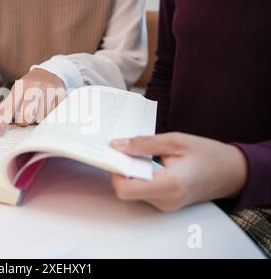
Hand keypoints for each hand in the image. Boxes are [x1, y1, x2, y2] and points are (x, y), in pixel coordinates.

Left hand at [0, 69, 65, 136]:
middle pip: (26, 117)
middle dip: (23, 122)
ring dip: (36, 120)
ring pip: (40, 119)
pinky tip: (46, 109)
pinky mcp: (61, 96)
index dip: (2, 122)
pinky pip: (51, 117)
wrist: (49, 73)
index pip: (10, 108)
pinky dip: (46, 117)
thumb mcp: (16, 92)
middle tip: (24, 118)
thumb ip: (6, 108)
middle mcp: (36, 87)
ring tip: (36, 111)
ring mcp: (49, 91)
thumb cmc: (28, 87)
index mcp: (21, 86)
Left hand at [109, 133, 247, 211]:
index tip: (113, 154)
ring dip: (130, 173)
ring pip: (133, 191)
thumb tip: (117, 145)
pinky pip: (143, 191)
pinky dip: (139, 177)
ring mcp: (165, 205)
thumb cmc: (209, 155)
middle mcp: (165, 200)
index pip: (125, 189)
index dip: (114, 171)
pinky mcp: (166, 203)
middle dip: (120, 170)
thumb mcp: (175, 140)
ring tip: (136, 153)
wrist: (232, 172)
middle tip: (122, 149)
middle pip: (126, 190)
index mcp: (169, 184)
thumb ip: (143, 144)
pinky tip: (146, 162)